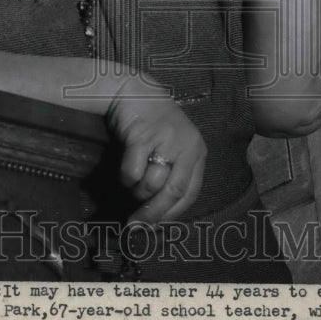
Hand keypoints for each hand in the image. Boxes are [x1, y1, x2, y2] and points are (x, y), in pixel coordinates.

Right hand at [106, 75, 206, 224]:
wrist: (132, 91)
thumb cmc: (151, 125)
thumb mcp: (171, 147)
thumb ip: (171, 174)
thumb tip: (157, 218)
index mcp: (197, 151)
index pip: (190, 193)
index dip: (171, 214)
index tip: (154, 227)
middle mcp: (187, 146)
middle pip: (172, 192)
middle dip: (152, 215)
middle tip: (134, 226)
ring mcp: (166, 140)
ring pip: (151, 184)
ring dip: (136, 191)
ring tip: (131, 181)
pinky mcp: (143, 135)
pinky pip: (132, 172)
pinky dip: (125, 178)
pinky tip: (123, 170)